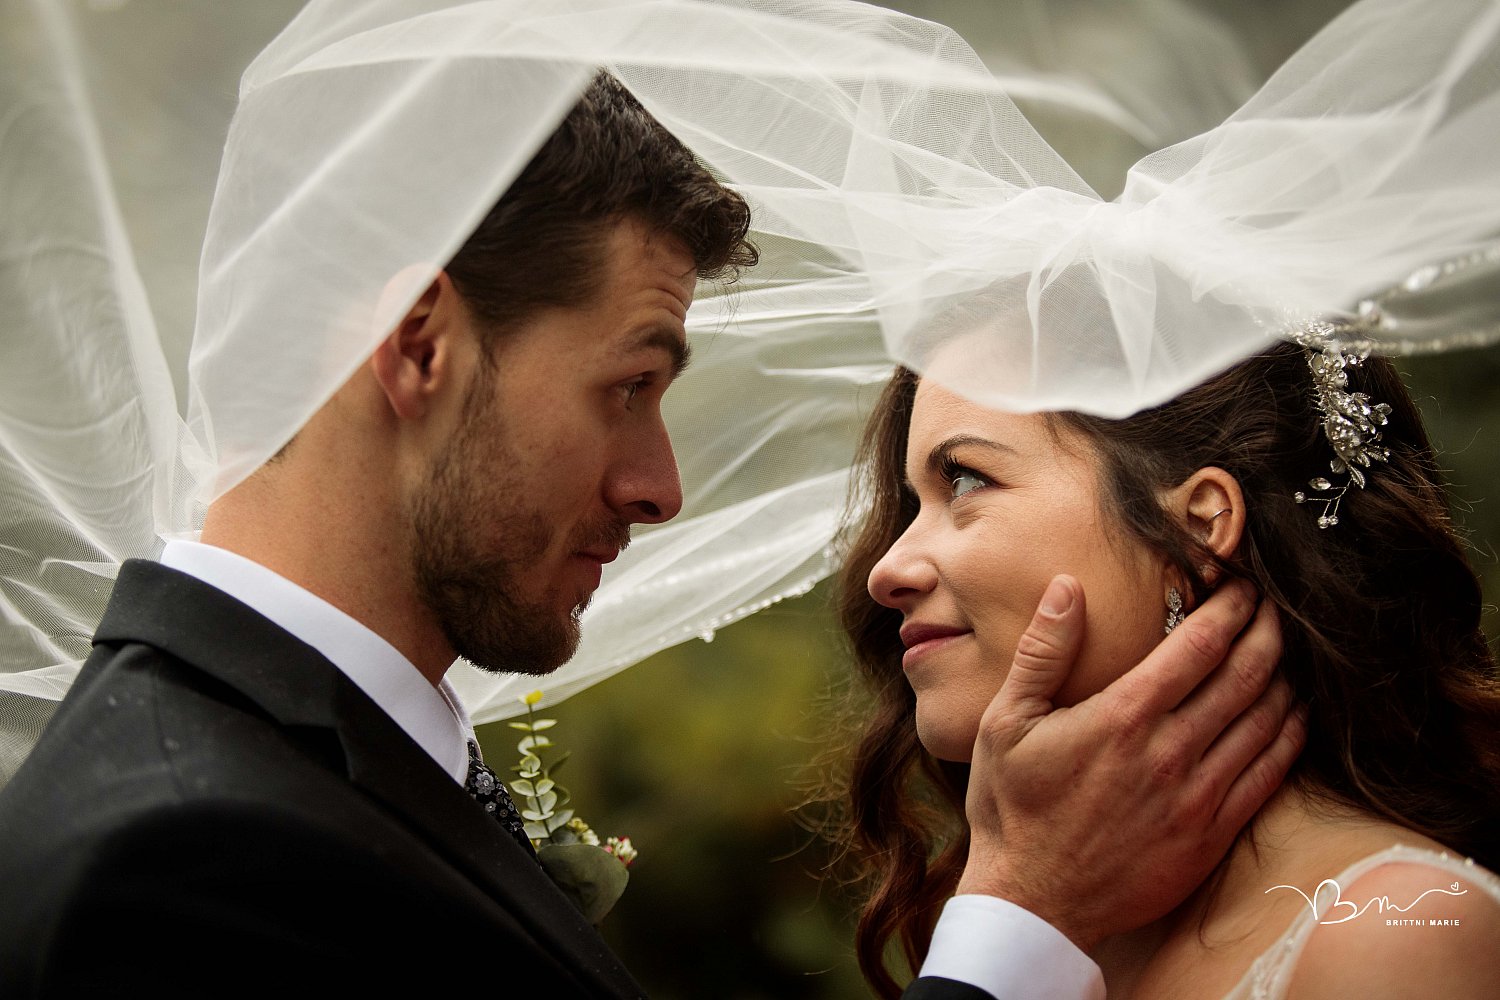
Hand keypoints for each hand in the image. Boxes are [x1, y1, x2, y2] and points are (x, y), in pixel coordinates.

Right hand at [955, 574, 1304, 951]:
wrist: (1034, 902)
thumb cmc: (1013, 808)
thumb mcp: (1004, 723)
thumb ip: (1042, 652)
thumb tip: (1068, 588)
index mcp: (1122, 717)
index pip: (1200, 645)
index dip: (1231, 606)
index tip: (1240, 584)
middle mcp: (1170, 753)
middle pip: (1245, 674)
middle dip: (1267, 630)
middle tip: (1273, 606)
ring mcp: (1197, 796)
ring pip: (1266, 720)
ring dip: (1283, 677)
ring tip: (1285, 650)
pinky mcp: (1212, 834)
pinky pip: (1269, 774)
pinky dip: (1290, 736)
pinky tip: (1293, 714)